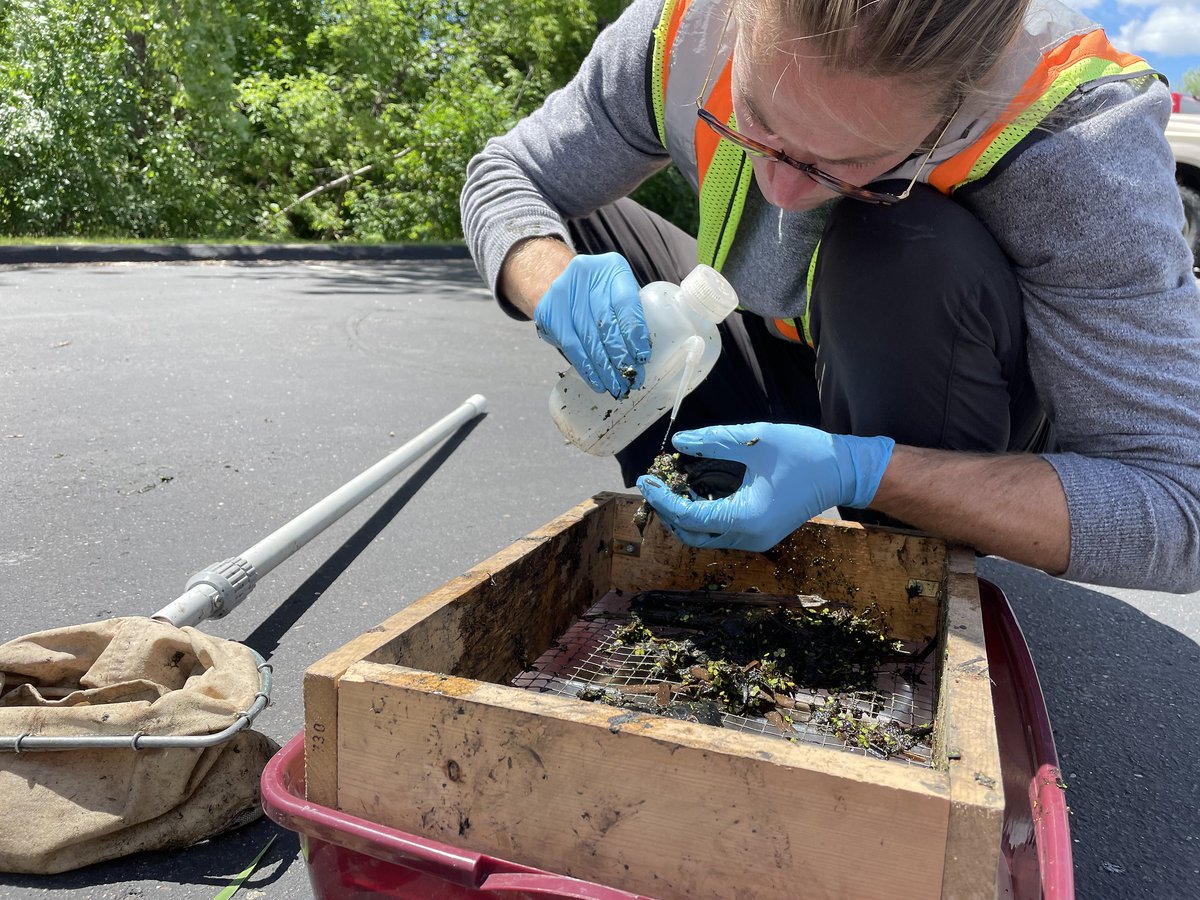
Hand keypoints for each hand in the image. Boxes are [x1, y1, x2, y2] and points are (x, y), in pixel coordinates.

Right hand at [533, 253, 649, 397]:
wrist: (556, 281)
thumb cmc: (598, 295)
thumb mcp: (617, 295)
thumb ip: (629, 316)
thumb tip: (640, 358)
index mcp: (612, 267)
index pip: (626, 302)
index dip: (634, 332)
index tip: (642, 357)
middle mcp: (586, 274)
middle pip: (606, 322)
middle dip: (620, 356)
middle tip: (631, 379)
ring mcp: (563, 291)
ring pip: (588, 338)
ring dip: (604, 367)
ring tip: (616, 385)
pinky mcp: (548, 311)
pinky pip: (570, 345)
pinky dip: (586, 367)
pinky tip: (596, 381)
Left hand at [636, 423, 894, 550]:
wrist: (844, 472)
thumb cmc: (804, 452)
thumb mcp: (755, 440)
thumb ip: (714, 442)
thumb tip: (679, 443)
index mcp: (746, 518)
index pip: (688, 516)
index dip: (662, 498)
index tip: (644, 478)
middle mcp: (748, 537)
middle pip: (691, 533)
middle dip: (667, 510)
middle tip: (654, 482)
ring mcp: (755, 539)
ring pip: (704, 535)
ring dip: (684, 513)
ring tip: (671, 483)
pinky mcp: (759, 533)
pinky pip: (720, 529)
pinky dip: (702, 513)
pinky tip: (696, 489)